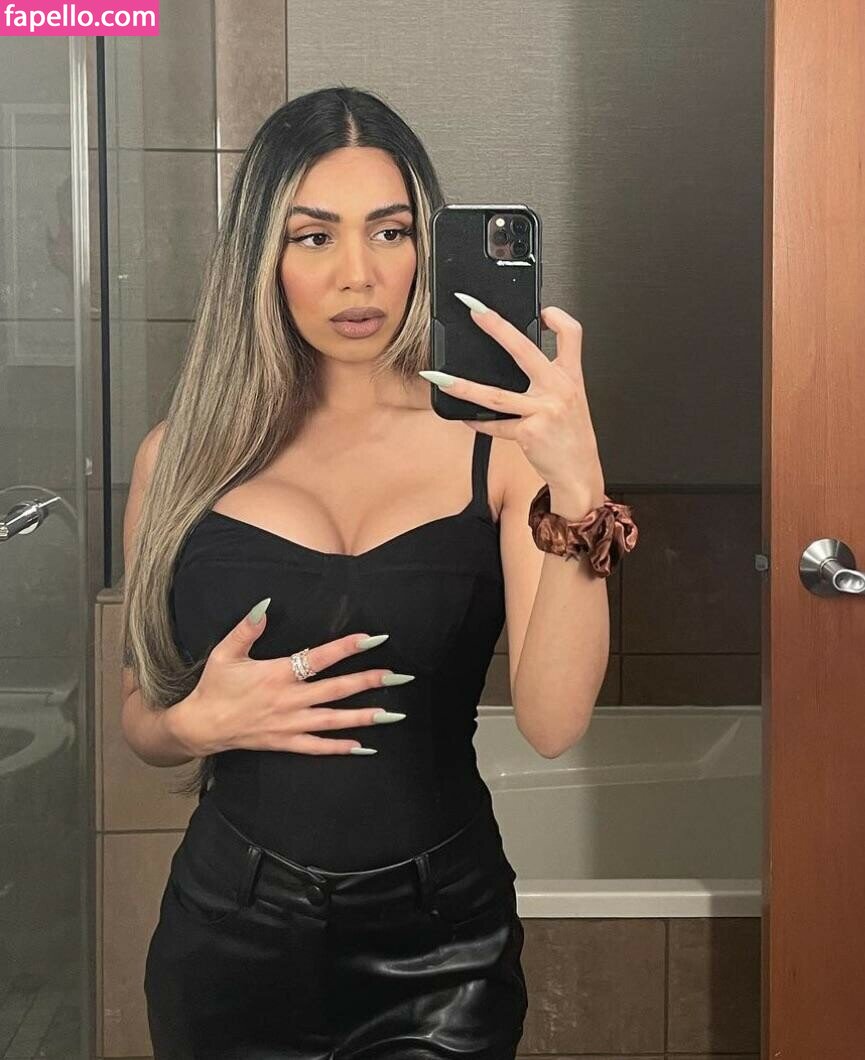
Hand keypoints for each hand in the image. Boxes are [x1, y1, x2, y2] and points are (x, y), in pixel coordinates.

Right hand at [169, 606, 411, 756]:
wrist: (200, 727)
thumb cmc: (215, 687)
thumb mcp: (226, 653)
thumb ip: (247, 628)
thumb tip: (266, 604)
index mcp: (278, 674)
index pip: (319, 657)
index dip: (347, 647)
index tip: (373, 639)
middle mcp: (289, 700)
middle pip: (336, 690)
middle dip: (369, 682)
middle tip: (399, 677)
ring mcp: (289, 724)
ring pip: (333, 720)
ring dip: (365, 716)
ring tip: (393, 714)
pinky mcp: (285, 742)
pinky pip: (317, 748)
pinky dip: (340, 748)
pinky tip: (364, 747)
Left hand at [420, 296, 604, 499]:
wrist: (579, 473)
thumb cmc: (572, 438)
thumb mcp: (571, 401)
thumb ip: (550, 380)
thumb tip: (516, 365)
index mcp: (571, 377)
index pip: (571, 334)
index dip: (557, 317)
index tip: (541, 311)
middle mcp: (559, 389)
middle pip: (524, 349)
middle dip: (496, 326)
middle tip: (474, 310)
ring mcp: (543, 410)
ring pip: (495, 394)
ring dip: (464, 386)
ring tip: (441, 378)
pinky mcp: (529, 433)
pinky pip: (496, 425)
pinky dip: (478, 423)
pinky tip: (465, 419)